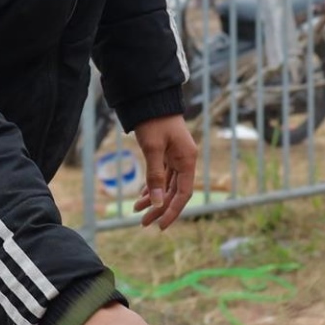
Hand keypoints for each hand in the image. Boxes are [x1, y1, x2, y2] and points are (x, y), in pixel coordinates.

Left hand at [132, 114, 198, 229]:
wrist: (150, 99)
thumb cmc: (153, 121)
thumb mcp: (152, 149)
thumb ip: (155, 176)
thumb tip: (156, 203)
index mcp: (187, 160)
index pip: (183, 193)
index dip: (172, 211)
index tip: (160, 225)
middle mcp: (185, 160)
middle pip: (174, 192)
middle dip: (159, 208)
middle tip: (144, 223)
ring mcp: (176, 157)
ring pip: (167, 185)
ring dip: (154, 198)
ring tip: (137, 210)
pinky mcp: (167, 153)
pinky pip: (162, 175)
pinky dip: (153, 186)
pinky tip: (142, 196)